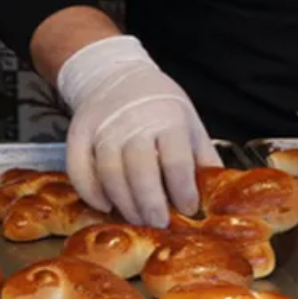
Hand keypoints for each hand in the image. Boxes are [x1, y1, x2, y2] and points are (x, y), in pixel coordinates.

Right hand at [56, 35, 221, 227]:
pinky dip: (89, 192)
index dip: (183, 190)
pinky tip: (105, 206)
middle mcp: (133, 122)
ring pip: (109, 173)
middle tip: (159, 224)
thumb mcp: (189, 122)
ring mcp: (103, 127)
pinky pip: (78, 168)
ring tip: (137, 219)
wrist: (116, 75)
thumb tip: (219, 193)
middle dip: (151, 204)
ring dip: (124, 203)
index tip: (188, 209)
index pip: (176, 160)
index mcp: (168, 118)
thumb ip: (202, 156)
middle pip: (140, 170)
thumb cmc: (159, 105)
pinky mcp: (79, 132)